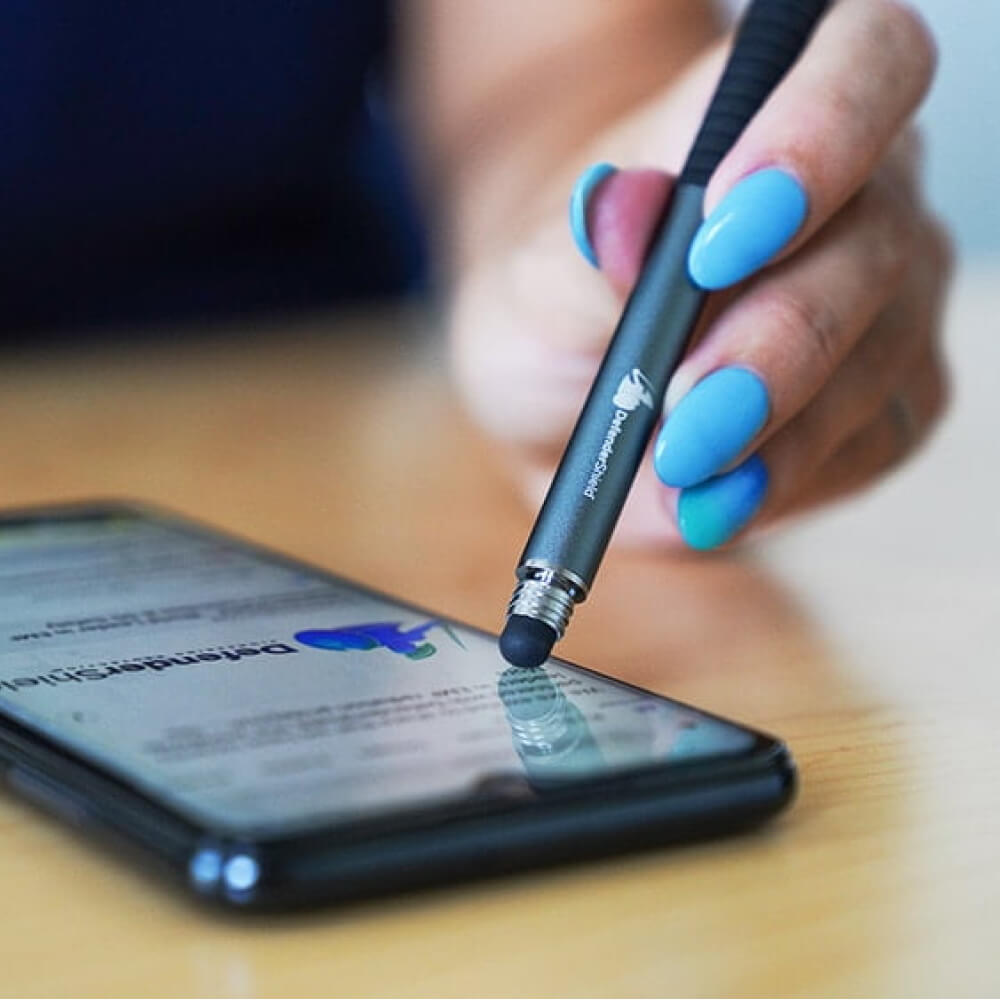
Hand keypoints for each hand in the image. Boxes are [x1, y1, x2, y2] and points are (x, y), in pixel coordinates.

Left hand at [449, 0, 951, 550]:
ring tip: (682, 475)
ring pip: (881, 362)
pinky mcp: (884, 406)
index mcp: (774, 115)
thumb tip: (631, 212)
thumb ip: (584, 248)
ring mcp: (885, 308)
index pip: (862, 64)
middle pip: (873, 248)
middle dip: (776, 343)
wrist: (567, 386)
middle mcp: (858, 200)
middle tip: (687, 415)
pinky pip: (870, 448)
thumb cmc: (554, 302)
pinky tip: (717, 499)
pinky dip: (789, 482)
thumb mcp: (532, 280)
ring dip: (781, 432)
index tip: (718, 241)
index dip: (816, 139)